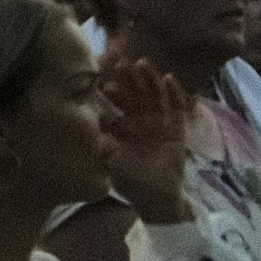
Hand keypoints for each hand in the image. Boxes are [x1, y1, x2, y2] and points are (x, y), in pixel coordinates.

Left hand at [96, 54, 198, 227]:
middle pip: (137, 94)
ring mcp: (161, 123)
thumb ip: (101, 144)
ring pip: (155, 95)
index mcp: (126, 127)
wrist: (157, 197)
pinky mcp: (177, 128)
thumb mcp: (111, 161)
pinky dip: (174, 93)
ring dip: (150, 79)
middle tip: (122, 63)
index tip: (104, 78)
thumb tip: (83, 126)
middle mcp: (143, 121)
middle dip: (130, 79)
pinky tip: (169, 78)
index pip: (119, 104)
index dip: (113, 91)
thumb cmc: (131, 181)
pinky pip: (176, 107)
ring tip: (143, 63)